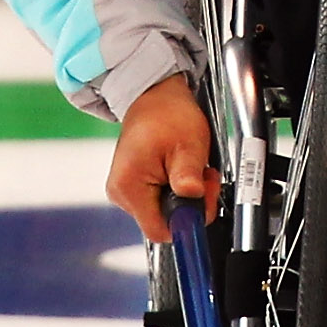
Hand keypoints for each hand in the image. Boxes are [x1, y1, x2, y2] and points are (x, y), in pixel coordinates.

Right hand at [109, 75, 215, 242]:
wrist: (155, 97)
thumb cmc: (167, 114)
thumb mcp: (187, 144)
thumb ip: (188, 176)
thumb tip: (192, 200)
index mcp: (129, 187)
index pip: (159, 230)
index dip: (187, 222)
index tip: (203, 200)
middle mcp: (122, 194)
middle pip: (164, 222)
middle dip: (191, 204)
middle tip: (203, 176)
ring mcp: (127, 192)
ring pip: (165, 212)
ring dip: (186, 195)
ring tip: (193, 168)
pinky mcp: (135, 187)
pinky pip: (162, 201)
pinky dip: (178, 190)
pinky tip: (182, 171)